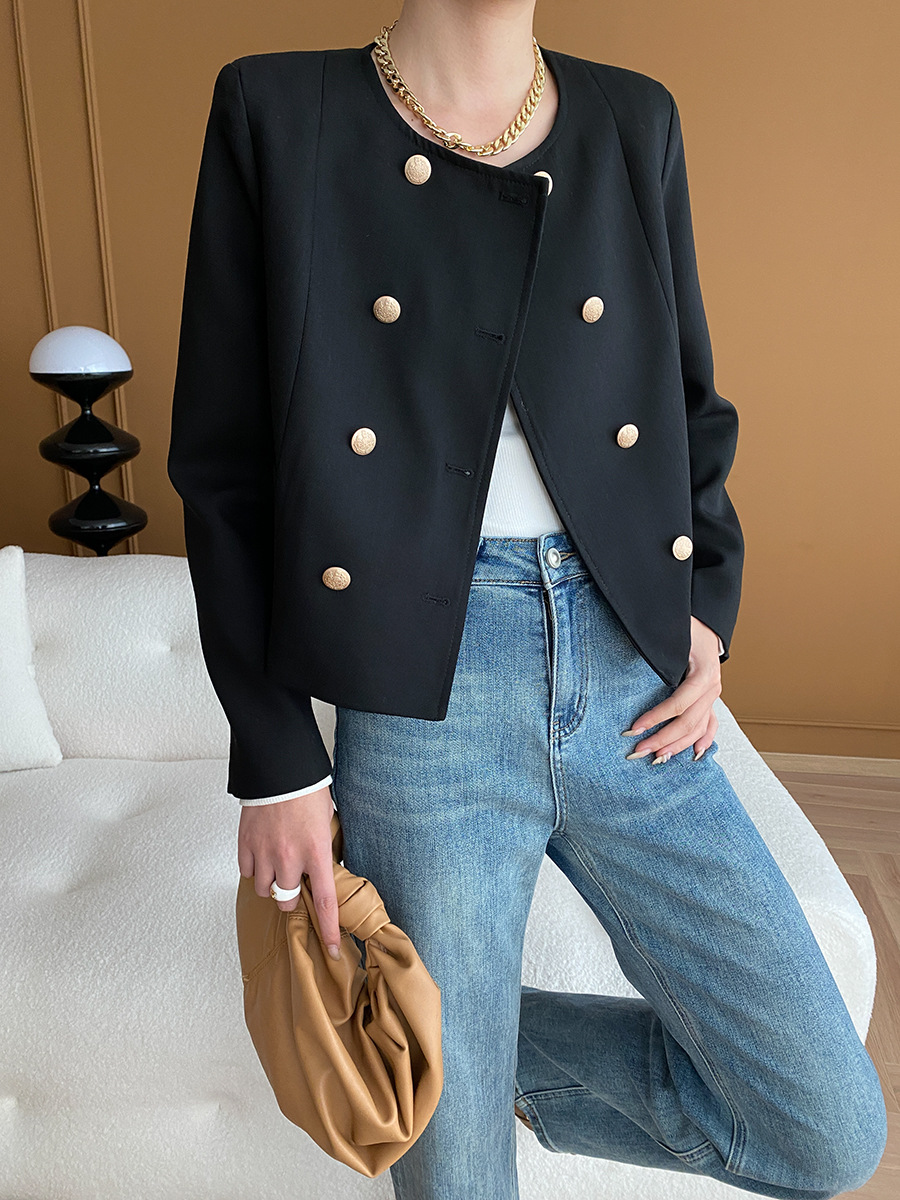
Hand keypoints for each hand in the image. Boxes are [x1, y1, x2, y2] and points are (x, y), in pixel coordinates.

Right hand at [237, 785, 342, 958]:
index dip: (329, 928)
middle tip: (294, 883)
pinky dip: (254, 869)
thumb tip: (327, 864)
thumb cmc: (307, 788)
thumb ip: (326, 846)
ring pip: (266, 890)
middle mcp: (290, 858)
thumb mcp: (329, 819)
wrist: (280, 767)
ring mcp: (265, 853)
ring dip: (272, 884)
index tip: (332, 947)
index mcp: (317, 852)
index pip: (325, 901)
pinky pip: (248, 873)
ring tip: (277, 866)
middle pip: (288, 901)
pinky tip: (261, 855)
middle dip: (292, 897)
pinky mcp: (246, 844)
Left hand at [622, 616, 721, 762]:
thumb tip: (626, 659)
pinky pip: (710, 724)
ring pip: (698, 728)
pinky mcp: (711, 698)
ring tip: (658, 758)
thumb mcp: (673, 635)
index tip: (633, 729)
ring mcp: (714, 695)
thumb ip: (656, 651)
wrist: (706, 620)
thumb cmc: (686, 626)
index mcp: (703, 674)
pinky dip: (704, 740)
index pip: (678, 704)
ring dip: (678, 745)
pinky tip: (696, 754)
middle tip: (638, 751)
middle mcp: (712, 687)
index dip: (655, 718)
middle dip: (662, 739)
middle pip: (688, 722)